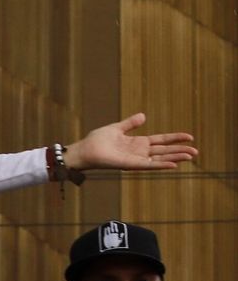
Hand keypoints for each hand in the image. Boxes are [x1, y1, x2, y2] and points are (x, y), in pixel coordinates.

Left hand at [63, 113, 196, 170]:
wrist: (83, 150)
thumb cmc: (96, 141)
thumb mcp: (116, 128)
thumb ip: (130, 123)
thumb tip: (143, 116)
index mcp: (137, 142)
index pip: (161, 140)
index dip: (175, 138)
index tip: (189, 137)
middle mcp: (139, 152)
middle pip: (164, 151)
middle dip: (180, 151)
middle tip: (196, 152)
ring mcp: (135, 159)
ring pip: (159, 159)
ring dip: (175, 158)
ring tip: (190, 157)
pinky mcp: (129, 164)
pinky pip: (148, 165)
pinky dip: (161, 165)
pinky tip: (173, 164)